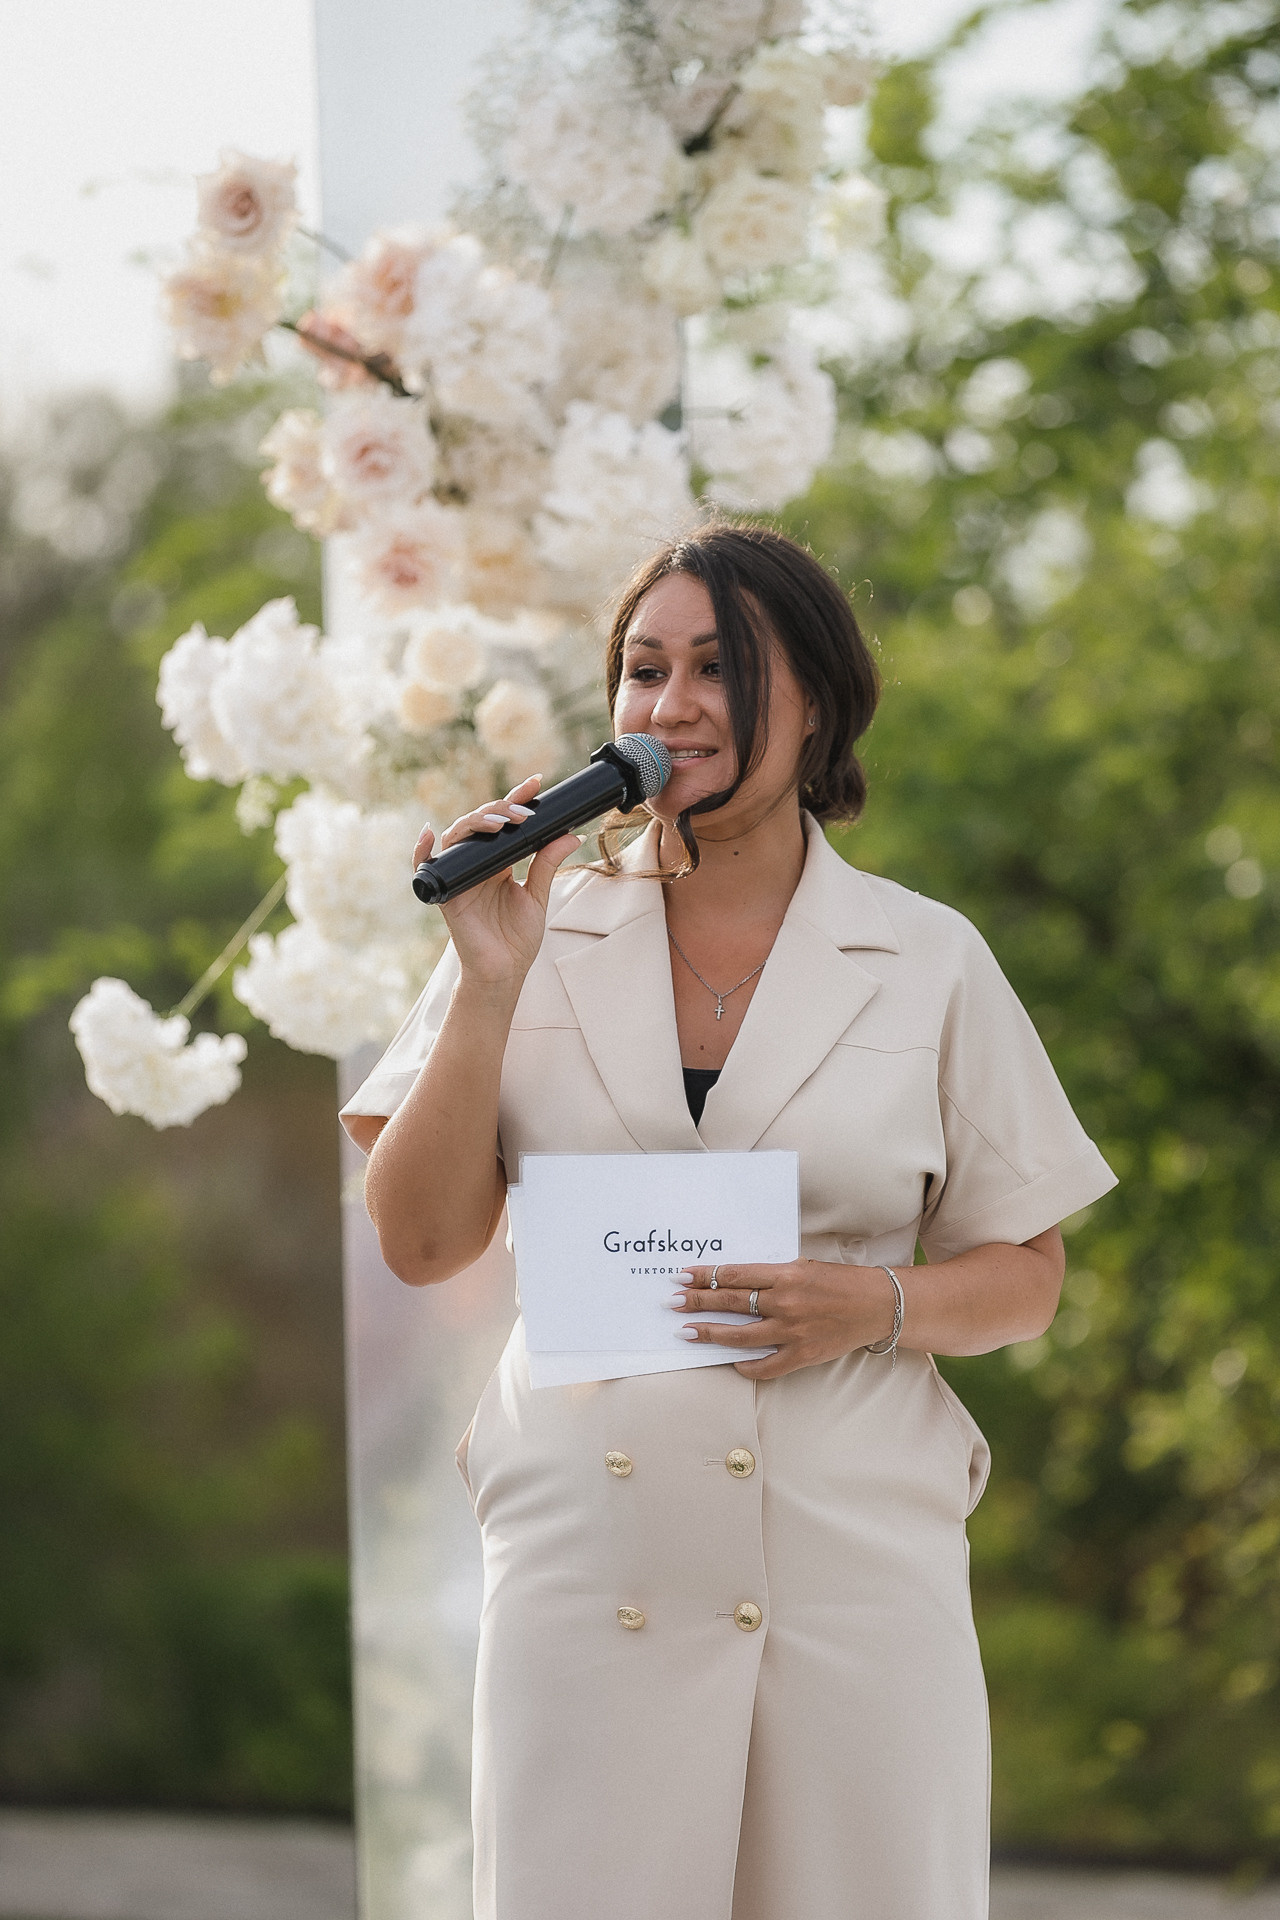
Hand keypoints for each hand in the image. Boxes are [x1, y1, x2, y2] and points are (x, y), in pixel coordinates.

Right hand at [412, 775, 580, 995]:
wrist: (504, 971)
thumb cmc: (518, 939)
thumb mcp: (538, 897)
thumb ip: (547, 865)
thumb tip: (571, 835)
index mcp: (499, 862)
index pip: (505, 823)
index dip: (517, 799)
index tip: (537, 782)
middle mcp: (478, 864)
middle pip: (480, 823)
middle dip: (501, 810)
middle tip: (523, 813)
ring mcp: (460, 875)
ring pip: (458, 836)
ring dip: (475, 823)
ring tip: (498, 822)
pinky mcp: (447, 893)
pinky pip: (426, 867)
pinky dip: (421, 850)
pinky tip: (428, 834)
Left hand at [670, 1260, 901, 1379]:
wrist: (877, 1305)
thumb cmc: (841, 1282)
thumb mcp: (804, 1266)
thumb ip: (772, 1275)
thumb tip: (736, 1280)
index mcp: (785, 1274)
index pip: (733, 1274)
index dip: (704, 1276)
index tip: (682, 1276)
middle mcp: (785, 1302)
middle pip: (730, 1302)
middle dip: (697, 1302)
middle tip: (673, 1303)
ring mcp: (792, 1331)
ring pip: (739, 1336)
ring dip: (710, 1333)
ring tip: (688, 1332)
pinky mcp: (802, 1355)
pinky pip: (765, 1366)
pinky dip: (747, 1366)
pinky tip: (731, 1362)